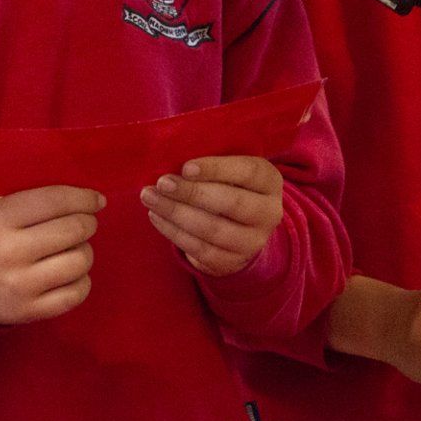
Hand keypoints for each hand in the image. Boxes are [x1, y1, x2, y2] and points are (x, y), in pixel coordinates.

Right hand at [0, 185, 103, 324]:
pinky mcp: (30, 311)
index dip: (83, 198)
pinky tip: (70, 274)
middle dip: (88, 223)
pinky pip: (77, 293)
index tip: (97, 200)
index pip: (54, 200)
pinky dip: (82, 280)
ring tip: (73, 249)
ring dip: (85, 251)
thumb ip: (31, 199)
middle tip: (85, 223)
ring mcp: (20, 284)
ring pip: (80, 261)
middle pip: (74, 230)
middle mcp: (9, 252)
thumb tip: (82, 196)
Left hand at [140, 156, 283, 276]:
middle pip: (231, 203)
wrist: (240, 229)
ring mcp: (253, 241)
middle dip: (191, 192)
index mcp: (269, 181)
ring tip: (150, 198)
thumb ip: (209, 164)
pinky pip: (201, 250)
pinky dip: (174, 232)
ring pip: (213, 229)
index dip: (216, 169)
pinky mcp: (232, 262)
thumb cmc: (227, 185)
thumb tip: (171, 158)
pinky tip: (156, 216)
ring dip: (176, 213)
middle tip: (161, 183)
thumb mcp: (229, 170)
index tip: (185, 167)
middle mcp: (269, 213)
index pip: (247, 172)